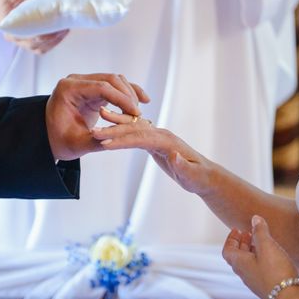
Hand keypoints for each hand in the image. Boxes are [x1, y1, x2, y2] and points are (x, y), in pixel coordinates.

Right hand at [0, 0, 68, 53]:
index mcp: (7, 25)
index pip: (24, 34)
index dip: (39, 31)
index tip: (52, 23)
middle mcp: (13, 37)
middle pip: (34, 43)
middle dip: (50, 36)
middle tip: (63, 25)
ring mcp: (22, 42)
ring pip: (40, 47)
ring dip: (54, 40)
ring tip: (64, 29)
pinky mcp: (30, 43)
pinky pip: (43, 48)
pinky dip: (54, 43)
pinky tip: (62, 33)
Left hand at [46, 74, 149, 160]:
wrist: (48, 138)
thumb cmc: (59, 141)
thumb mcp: (78, 144)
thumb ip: (98, 140)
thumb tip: (120, 137)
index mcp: (68, 89)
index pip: (101, 87)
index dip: (122, 99)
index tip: (136, 114)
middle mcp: (76, 81)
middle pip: (110, 79)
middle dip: (128, 96)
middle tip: (138, 115)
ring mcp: (85, 82)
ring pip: (115, 80)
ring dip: (130, 94)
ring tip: (138, 113)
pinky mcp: (92, 88)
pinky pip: (114, 86)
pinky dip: (127, 93)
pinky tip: (143, 100)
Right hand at [91, 111, 215, 196]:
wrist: (204, 175)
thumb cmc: (198, 177)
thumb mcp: (192, 176)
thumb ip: (183, 166)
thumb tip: (174, 155)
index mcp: (168, 141)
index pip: (141, 138)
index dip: (123, 140)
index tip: (106, 144)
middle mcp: (161, 134)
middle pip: (134, 130)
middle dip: (114, 130)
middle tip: (94, 132)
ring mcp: (157, 136)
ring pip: (133, 128)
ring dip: (115, 125)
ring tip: (97, 120)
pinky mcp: (154, 141)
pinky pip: (135, 133)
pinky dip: (121, 130)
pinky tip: (109, 127)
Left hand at [222, 215, 298, 298]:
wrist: (290, 297)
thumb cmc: (275, 272)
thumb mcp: (267, 246)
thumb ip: (260, 231)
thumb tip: (254, 219)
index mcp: (239, 263)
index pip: (227, 250)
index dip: (230, 238)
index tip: (236, 229)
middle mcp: (244, 273)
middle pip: (238, 255)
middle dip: (242, 242)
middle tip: (248, 232)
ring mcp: (255, 280)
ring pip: (248, 262)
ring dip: (251, 250)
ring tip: (261, 241)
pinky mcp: (266, 284)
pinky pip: (258, 268)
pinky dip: (260, 258)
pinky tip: (272, 255)